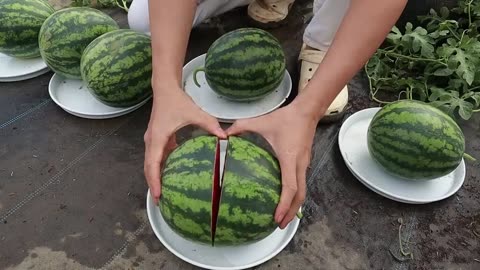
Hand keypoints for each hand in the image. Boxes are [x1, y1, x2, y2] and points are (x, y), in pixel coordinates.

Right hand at [144, 86, 226, 204]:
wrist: (164, 89)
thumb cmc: (177, 101)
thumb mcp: (195, 113)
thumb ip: (210, 124)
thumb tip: (225, 137)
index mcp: (158, 138)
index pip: (152, 164)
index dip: (155, 181)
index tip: (158, 194)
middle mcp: (151, 141)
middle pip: (148, 168)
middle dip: (154, 184)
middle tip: (161, 201)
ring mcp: (152, 140)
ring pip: (151, 163)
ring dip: (156, 177)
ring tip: (164, 192)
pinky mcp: (157, 139)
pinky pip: (157, 157)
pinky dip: (160, 167)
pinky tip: (171, 174)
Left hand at [226, 102, 318, 228]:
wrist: (306, 112)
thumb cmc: (285, 118)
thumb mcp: (261, 122)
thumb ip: (241, 127)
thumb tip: (223, 135)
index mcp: (289, 159)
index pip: (289, 187)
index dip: (284, 204)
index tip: (276, 216)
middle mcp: (299, 165)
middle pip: (299, 196)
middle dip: (291, 213)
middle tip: (279, 225)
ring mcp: (304, 165)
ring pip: (302, 192)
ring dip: (295, 206)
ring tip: (283, 218)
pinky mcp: (304, 164)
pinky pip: (301, 184)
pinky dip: (296, 196)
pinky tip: (286, 201)